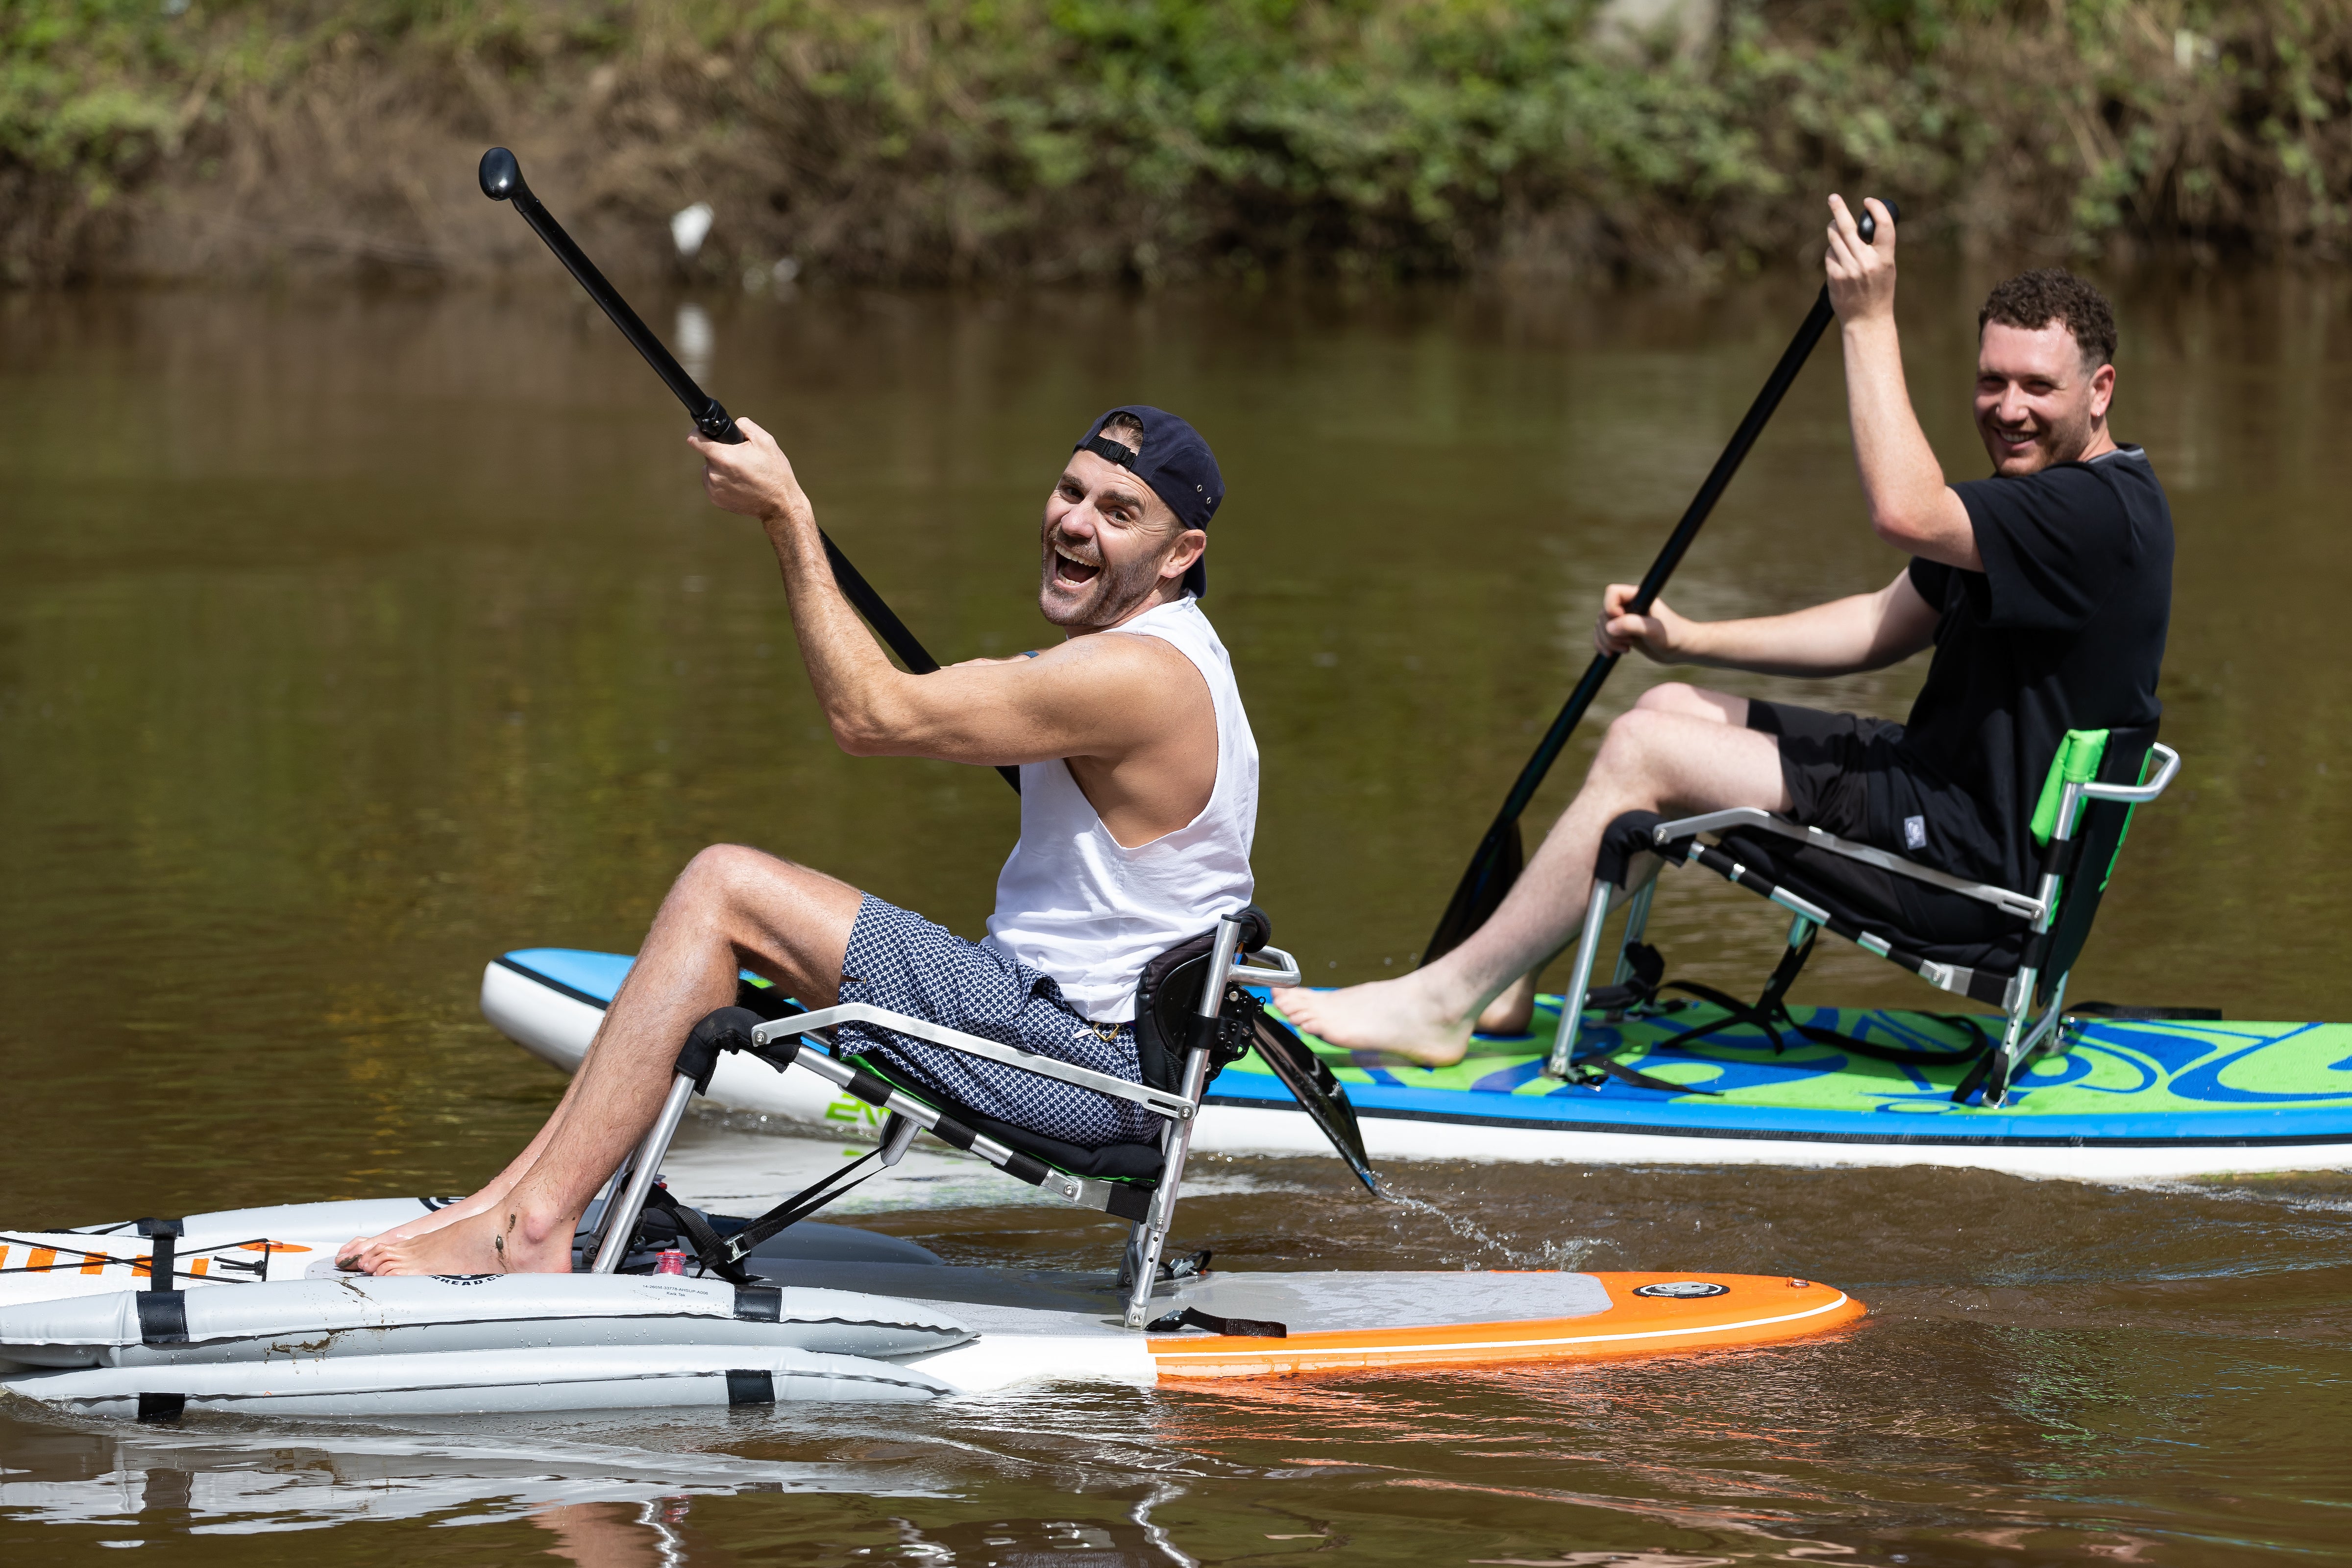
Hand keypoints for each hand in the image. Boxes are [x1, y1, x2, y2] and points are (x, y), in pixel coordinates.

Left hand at [689, 416, 807, 528]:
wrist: (780, 503)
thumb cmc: (774, 472)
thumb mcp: (765, 441)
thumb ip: (744, 425)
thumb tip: (732, 425)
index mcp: (724, 457)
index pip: (694, 440)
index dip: (698, 432)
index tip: (704, 432)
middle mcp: (715, 474)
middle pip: (707, 454)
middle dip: (720, 452)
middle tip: (740, 458)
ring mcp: (714, 488)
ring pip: (709, 468)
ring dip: (720, 467)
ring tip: (741, 473)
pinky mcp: (716, 499)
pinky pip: (712, 483)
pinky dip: (722, 481)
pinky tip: (739, 484)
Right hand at [1595, 583, 1688, 661]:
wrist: (1681, 649)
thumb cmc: (1673, 635)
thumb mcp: (1653, 630)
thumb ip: (1631, 625)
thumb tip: (1609, 627)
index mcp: (1638, 597)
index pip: (1612, 593)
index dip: (1610, 607)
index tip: (1621, 621)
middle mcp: (1629, 606)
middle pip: (1604, 614)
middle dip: (1610, 632)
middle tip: (1629, 642)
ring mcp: (1625, 620)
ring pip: (1601, 626)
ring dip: (1607, 641)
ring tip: (1626, 649)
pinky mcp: (1623, 633)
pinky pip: (1602, 636)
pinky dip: (1602, 645)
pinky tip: (1611, 654)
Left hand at [1824, 194, 1895, 325]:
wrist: (1867, 319)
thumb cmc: (1879, 291)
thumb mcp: (1887, 268)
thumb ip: (1878, 248)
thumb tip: (1863, 224)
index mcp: (1885, 258)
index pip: (1883, 226)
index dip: (1876, 209)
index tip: (1868, 201)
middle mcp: (1866, 262)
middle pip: (1849, 228)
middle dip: (1839, 209)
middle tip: (1833, 198)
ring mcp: (1848, 269)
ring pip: (1835, 239)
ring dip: (1833, 229)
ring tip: (1834, 225)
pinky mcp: (1834, 276)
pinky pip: (1829, 255)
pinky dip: (1832, 252)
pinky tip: (1837, 256)